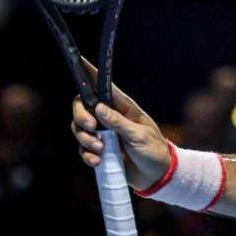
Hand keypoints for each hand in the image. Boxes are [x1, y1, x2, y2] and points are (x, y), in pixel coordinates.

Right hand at [70, 58, 169, 189]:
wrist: (156, 175)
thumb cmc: (153, 150)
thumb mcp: (139, 135)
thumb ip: (118, 123)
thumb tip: (98, 107)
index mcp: (123, 107)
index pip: (103, 87)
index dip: (91, 74)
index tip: (80, 60)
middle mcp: (110, 117)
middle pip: (82, 107)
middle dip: (80, 116)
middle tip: (91, 127)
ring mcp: (103, 134)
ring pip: (79, 129)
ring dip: (85, 139)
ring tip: (101, 150)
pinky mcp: (99, 151)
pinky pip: (83, 149)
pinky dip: (86, 155)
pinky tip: (98, 162)